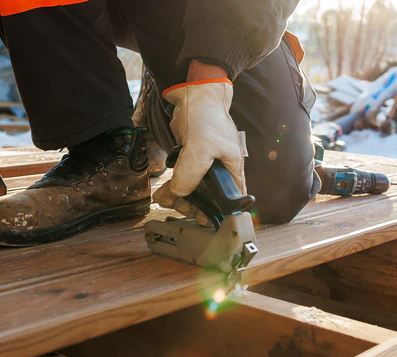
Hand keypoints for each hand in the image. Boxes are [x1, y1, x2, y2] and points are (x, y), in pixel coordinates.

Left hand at [152, 62, 245, 225]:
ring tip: (165, 200)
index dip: (219, 214)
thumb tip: (179, 194)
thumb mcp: (200, 146)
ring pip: (194, 191)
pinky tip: (164, 193)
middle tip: (178, 206)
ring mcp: (206, 167)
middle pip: (209, 200)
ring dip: (180, 198)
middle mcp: (221, 172)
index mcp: (232, 171)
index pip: (231, 202)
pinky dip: (175, 188)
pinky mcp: (192, 161)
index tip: (203, 221)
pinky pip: (184, 180)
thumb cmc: (207, 116)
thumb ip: (191, 173)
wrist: (194, 95)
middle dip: (193, 206)